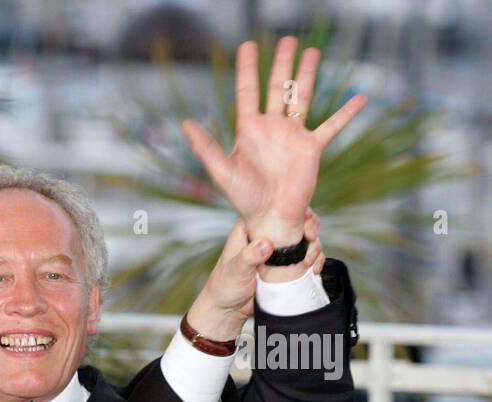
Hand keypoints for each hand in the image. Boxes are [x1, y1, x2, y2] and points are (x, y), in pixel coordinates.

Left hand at [181, 37, 365, 246]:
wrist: (269, 217)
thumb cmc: (244, 198)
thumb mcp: (221, 172)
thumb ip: (206, 147)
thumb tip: (185, 124)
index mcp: (249, 130)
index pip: (247, 92)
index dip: (247, 69)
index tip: (248, 46)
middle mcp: (272, 128)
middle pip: (278, 88)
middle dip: (282, 64)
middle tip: (287, 40)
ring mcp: (293, 136)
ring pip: (302, 98)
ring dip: (308, 75)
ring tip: (312, 52)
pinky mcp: (311, 148)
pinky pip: (332, 126)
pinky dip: (346, 114)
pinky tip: (360, 98)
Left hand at [186, 209, 323, 342]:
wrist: (229, 310)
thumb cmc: (225, 287)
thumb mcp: (235, 270)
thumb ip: (248, 257)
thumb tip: (266, 244)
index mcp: (249, 228)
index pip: (275, 209)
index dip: (293, 211)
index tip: (304, 222)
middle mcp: (266, 235)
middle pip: (295, 221)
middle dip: (309, 227)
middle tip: (311, 239)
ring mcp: (278, 250)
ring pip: (303, 239)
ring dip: (313, 246)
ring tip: (310, 261)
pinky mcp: (285, 265)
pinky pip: (305, 257)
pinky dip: (313, 260)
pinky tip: (313, 269)